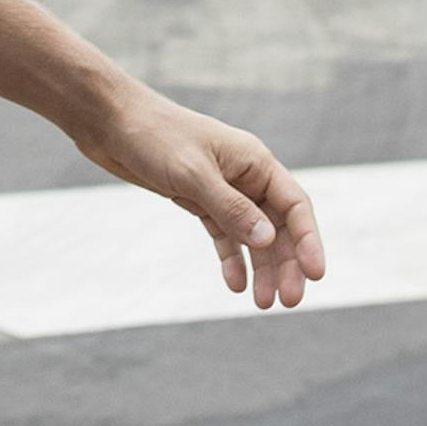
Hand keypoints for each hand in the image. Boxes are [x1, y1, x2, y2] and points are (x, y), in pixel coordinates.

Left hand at [71, 88, 325, 309]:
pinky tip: (234, 284)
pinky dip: (231, 259)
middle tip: (287, 302)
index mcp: (254, 161)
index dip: (309, 241)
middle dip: (285, 264)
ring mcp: (222, 188)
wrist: (110, 121)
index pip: (295, 206)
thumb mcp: (192, 174)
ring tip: (263, 303)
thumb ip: (230, 208)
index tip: (316, 275)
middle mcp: (244, 176)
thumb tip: (268, 240)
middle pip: (277, 226)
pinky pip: (223, 234)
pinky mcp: (197, 199)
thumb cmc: (153, 136)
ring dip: (261, 267)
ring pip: (252, 235)